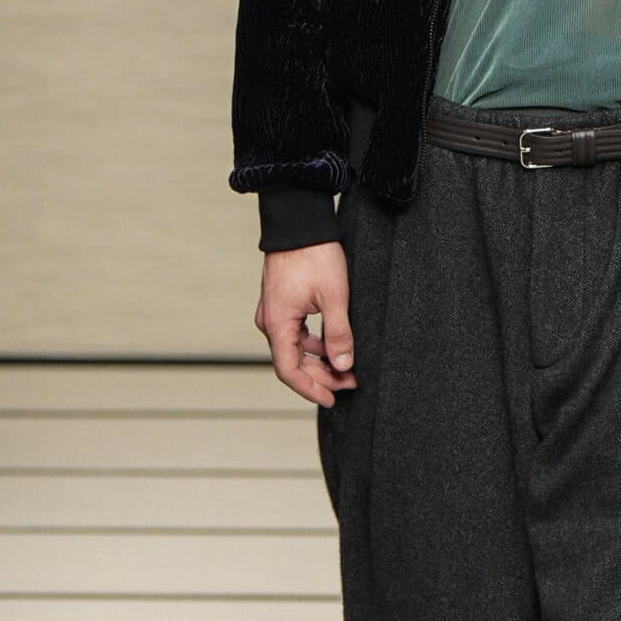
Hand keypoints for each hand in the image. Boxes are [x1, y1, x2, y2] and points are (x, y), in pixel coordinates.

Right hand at [255, 241, 356, 405]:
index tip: (333, 399)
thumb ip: (338, 334)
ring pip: (295, 348)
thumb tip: (343, 365)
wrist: (299, 220)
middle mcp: (269, 320)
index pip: (289, 371)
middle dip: (322, 376)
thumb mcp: (335, 296)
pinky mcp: (280, 301)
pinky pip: (295, 332)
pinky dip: (313, 343)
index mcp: (278, 323)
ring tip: (347, 365)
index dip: (311, 389)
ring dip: (319, 360)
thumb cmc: (314, 254)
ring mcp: (273, 311)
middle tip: (351, 382)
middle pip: (292, 362)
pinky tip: (333, 344)